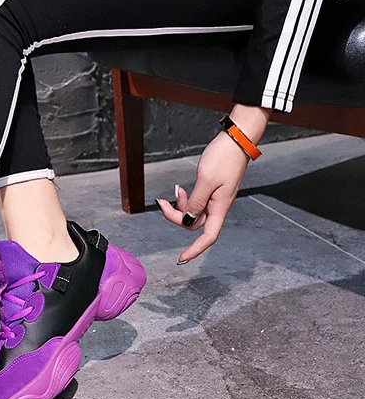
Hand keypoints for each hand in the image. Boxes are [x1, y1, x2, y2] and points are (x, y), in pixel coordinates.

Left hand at [156, 132, 249, 262]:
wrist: (236, 140)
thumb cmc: (224, 157)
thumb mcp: (206, 181)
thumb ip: (196, 203)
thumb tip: (187, 221)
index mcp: (220, 207)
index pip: (208, 236)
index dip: (196, 249)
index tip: (182, 258)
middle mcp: (218, 206)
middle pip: (194, 224)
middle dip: (176, 217)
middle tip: (161, 203)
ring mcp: (215, 198)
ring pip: (193, 213)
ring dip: (180, 206)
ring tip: (175, 191)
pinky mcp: (212, 190)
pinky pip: (196, 202)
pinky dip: (185, 199)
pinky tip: (179, 190)